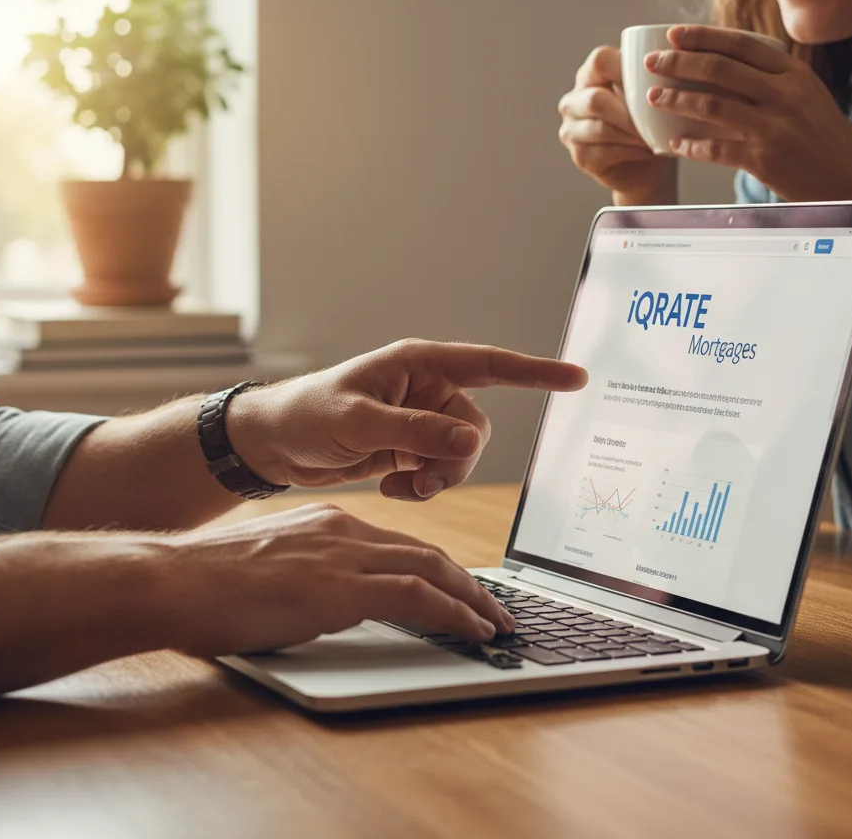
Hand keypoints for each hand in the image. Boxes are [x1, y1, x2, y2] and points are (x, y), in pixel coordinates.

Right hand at [164, 503, 515, 653]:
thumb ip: (308, 576)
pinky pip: (417, 596)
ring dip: (472, 598)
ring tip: (496, 623)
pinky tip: (472, 630)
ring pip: (432, 569)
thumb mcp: (271, 570)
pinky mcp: (342, 587)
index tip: (459, 588)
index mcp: (328, 524)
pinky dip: (453, 612)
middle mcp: (344, 530)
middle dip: (468, 582)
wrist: (174, 580)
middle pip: (426, 552)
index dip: (438, 569)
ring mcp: (344, 554)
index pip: (400, 545)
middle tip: (494, 608)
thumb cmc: (207, 583)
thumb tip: (326, 602)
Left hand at [228, 339, 587, 499]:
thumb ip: (416, 432)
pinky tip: (388, 486)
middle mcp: (427, 390)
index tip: (577, 378)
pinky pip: (438, 471)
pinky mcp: (410, 448)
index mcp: (420, 365)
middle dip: (454, 460)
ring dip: (436, 478)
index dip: (536, 372)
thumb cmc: (307, 414)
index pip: (490, 365)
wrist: (274, 445)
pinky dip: (419, 486)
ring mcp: (420, 421)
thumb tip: (471, 440)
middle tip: (421, 480)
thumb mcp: (359, 422)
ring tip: (399, 486)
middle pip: (475, 429)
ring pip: (460, 456)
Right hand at [558, 45, 677, 204]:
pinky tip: (649, 150)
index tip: (654, 80)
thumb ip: (656, 75)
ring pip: (600, 128)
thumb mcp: (655, 92)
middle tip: (658, 118)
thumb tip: (680, 58)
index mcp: (591, 75)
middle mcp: (574, 100)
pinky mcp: (580, 157)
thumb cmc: (652, 121)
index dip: (626, 68)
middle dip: (631, 111)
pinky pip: (605, 153)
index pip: (600, 60)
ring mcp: (572, 130)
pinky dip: (632, 151)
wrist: (649, 165)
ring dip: (633, 133)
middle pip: (595, 99)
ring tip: (657, 135)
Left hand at [644, 25, 851, 246]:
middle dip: (678, 63)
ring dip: (676, 99)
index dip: (702, 37)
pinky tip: (674, 143)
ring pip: (711, 104)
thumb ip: (772, 79)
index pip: (740, 44)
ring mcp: (774, 127)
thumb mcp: (807, 96)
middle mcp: (785, 95)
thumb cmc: (822, 138)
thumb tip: (723, 63)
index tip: (673, 34)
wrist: (850, 182)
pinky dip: (691, 145)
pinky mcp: (765, 160)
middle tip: (653, 62)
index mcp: (795, 73)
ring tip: (654, 98)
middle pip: (719, 69)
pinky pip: (716, 149)